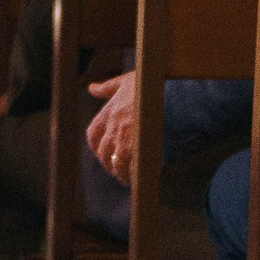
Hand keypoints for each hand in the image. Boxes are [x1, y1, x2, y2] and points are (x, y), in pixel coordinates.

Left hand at [87, 71, 137, 185]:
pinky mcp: (138, 147)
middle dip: (108, 163)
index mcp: (107, 112)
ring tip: (126, 178)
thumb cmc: (148, 83)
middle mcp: (113, 127)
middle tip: (115, 169)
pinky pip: (130, 167)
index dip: (96, 147)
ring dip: (120, 172)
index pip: (93, 135)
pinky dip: (132, 175)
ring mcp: (125, 138)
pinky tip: (137, 178)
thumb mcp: (124, 81)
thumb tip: (91, 88)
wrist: (168, 89)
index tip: (101, 152)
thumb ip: (107, 87)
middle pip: (104, 152)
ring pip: (116, 162)